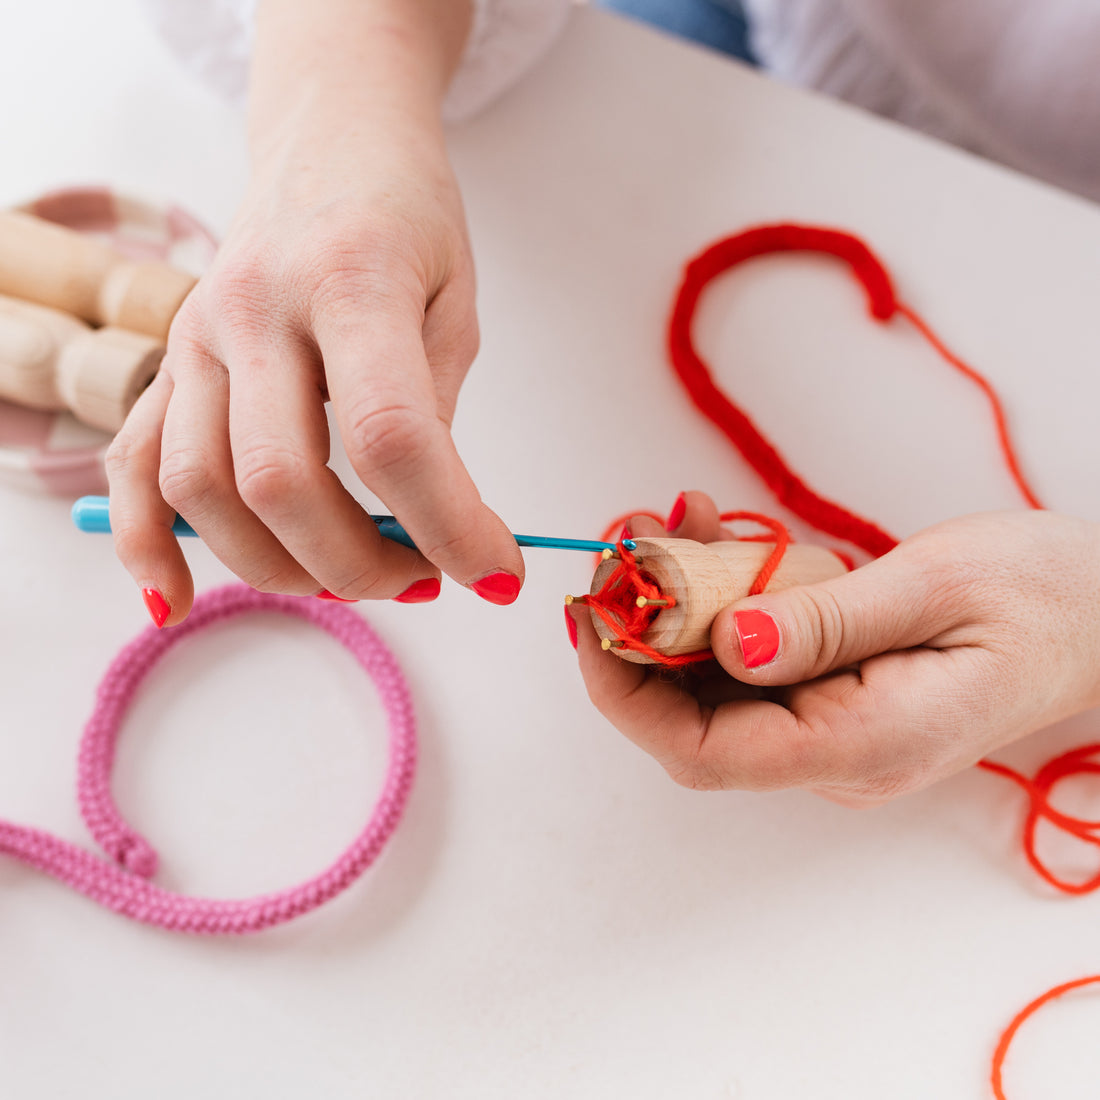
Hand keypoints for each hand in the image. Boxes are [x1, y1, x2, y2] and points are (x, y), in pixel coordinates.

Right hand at [105, 0, 523, 625]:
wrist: (328, 139)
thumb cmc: (407, 220)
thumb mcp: (453, 305)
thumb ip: (431, 411)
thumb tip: (425, 528)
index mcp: (351, 281)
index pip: (392, 437)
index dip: (449, 526)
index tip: (497, 576)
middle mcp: (255, 309)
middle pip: (283, 481)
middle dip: (364, 565)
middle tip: (426, 582)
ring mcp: (197, 336)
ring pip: (202, 491)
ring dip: (281, 568)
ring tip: (353, 580)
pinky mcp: (170, 362)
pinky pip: (132, 466)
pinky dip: (147, 544)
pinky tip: (174, 600)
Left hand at [568, 493, 1099, 803]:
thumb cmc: (1044, 598)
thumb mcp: (938, 589)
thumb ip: (826, 622)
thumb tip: (724, 641)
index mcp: (862, 744)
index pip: (704, 751)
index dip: (625, 692)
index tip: (589, 616)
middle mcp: (834, 753)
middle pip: (693, 718)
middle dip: (639, 634)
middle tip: (618, 545)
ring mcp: (830, 726)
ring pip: (714, 680)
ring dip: (672, 604)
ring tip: (662, 520)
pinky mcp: (830, 691)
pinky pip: (750, 656)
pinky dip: (716, 598)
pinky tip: (710, 534)